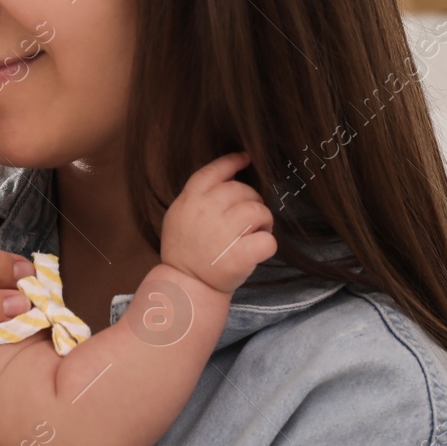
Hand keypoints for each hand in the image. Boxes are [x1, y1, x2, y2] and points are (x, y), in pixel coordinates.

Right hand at [160, 153, 277, 295]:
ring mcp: (222, 234)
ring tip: (255, 233)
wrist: (185, 287)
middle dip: (252, 201)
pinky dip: (267, 245)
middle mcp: (206, 212)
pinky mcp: (239, 256)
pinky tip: (257, 250)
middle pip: (242, 190)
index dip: (232, 162)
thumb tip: (230, 177)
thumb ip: (199, 197)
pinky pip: (267, 241)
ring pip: (259, 211)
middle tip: (250, 219)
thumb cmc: (185, 251)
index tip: (246, 158)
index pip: (214, 172)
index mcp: (190, 201)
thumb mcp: (179, 216)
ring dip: (263, 221)